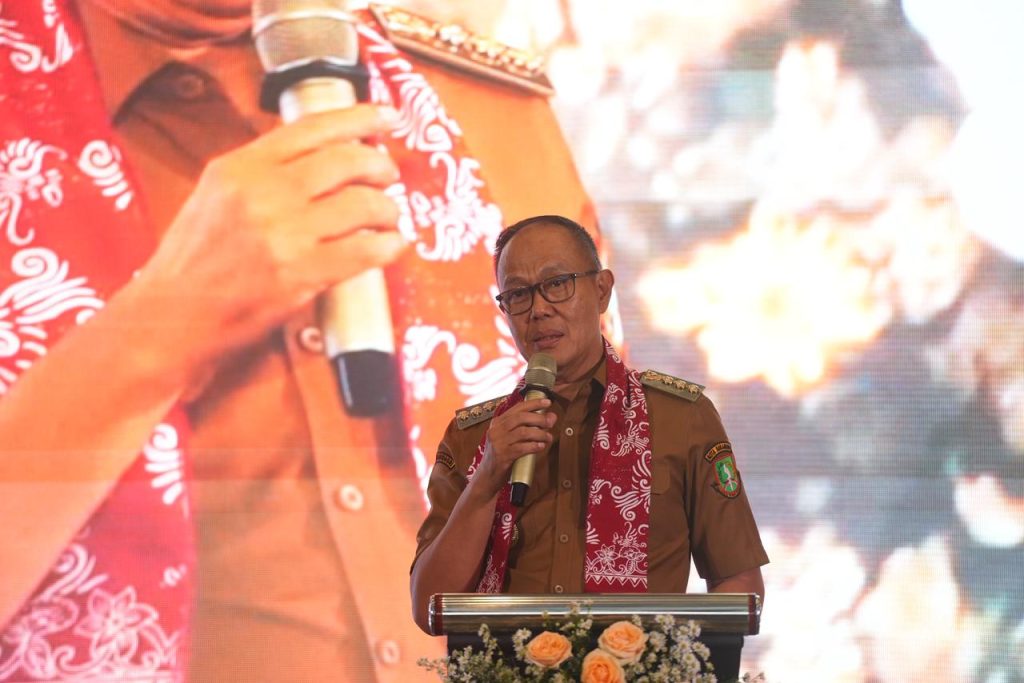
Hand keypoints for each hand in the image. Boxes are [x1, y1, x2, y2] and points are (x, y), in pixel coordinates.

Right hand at [131, 104, 405, 372]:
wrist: (172, 317)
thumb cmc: (192, 262)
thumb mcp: (215, 195)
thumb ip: (261, 172)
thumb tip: (319, 157)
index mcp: (240, 166)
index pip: (312, 127)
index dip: (358, 118)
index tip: (384, 118)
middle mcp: (264, 192)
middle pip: (346, 161)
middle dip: (379, 166)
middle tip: (388, 176)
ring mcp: (284, 233)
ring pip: (362, 204)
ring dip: (387, 210)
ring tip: (389, 218)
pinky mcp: (302, 274)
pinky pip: (365, 251)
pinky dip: (388, 246)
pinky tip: (391, 246)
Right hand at [471, 398, 556, 498]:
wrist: (487, 477)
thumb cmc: (501, 456)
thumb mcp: (511, 439)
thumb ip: (529, 428)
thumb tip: (551, 417)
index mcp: (497, 423)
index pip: (517, 408)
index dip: (534, 403)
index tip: (547, 402)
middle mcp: (496, 430)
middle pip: (521, 418)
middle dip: (539, 418)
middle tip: (551, 422)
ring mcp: (498, 443)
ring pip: (523, 432)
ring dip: (540, 434)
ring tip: (548, 437)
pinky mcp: (502, 456)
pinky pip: (522, 448)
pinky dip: (534, 446)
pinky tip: (541, 446)